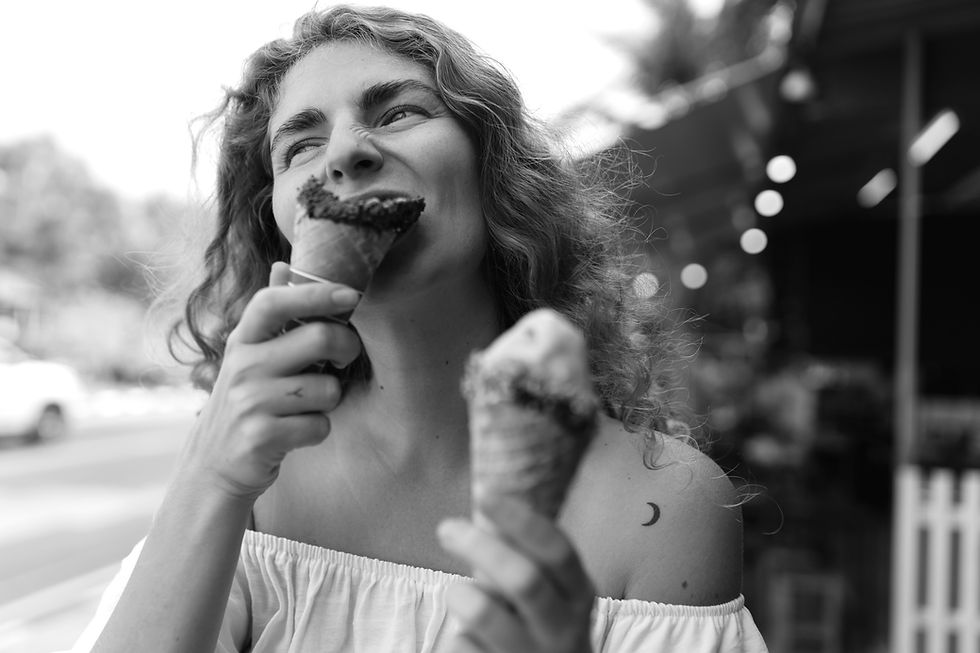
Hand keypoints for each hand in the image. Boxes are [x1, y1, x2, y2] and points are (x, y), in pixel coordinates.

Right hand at [177, 262, 361, 500]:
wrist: (213, 466)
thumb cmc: (247, 403)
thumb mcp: (250, 357)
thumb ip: (272, 315)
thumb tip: (284, 265)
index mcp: (242, 341)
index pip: (274, 302)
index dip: (315, 293)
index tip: (351, 295)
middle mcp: (242, 366)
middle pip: (318, 339)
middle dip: (346, 348)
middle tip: (344, 359)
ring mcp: (250, 402)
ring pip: (327, 389)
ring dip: (330, 400)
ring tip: (307, 405)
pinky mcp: (261, 437)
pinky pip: (320, 425)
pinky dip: (318, 430)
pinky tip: (297, 431)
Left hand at [437, 495, 594, 652]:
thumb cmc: (541, 628)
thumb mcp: (549, 592)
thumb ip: (522, 553)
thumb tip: (486, 502)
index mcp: (579, 596)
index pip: (557, 551)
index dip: (520, 519)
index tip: (484, 493)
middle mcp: (564, 630)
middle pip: (523, 579)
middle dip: (480, 546)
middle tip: (447, 527)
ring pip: (482, 612)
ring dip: (460, 593)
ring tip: (459, 595)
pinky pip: (462, 645)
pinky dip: (458, 635)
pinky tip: (472, 640)